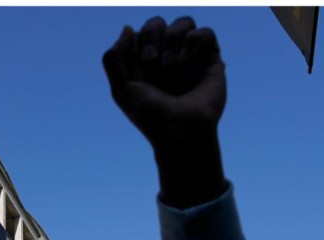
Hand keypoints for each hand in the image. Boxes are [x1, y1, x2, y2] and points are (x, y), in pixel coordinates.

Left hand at [103, 16, 227, 207]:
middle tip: (151, 59)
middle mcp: (167, 57)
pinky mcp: (210, 60)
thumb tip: (128, 28)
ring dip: (173, 37)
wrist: (180, 132)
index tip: (140, 63)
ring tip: (171, 64)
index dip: (137, 41)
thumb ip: (113, 59)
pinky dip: (193, 41)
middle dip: (152, 35)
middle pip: (158, 23)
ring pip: (183, 23)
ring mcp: (189, 57)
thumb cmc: (150, 116)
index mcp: (145, 63)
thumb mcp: (121, 89)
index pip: (139, 33)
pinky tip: (185, 60)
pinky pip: (204, 33)